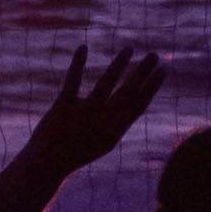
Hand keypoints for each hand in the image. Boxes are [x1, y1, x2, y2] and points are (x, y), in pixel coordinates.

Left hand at [24, 44, 162, 174]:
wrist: (47, 165)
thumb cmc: (75, 154)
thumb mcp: (100, 142)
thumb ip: (113, 123)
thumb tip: (128, 102)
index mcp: (113, 134)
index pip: (138, 106)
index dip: (152, 88)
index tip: (163, 71)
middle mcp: (101, 122)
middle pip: (127, 93)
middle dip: (142, 73)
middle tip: (154, 55)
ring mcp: (83, 113)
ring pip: (106, 84)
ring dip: (119, 65)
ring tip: (129, 49)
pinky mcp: (63, 106)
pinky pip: (72, 81)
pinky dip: (78, 63)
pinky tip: (84, 47)